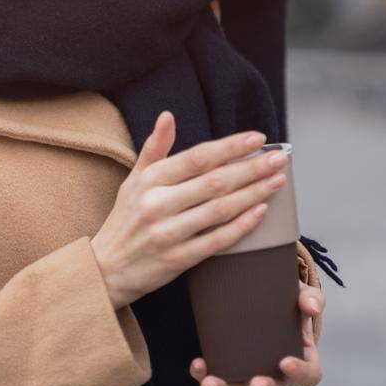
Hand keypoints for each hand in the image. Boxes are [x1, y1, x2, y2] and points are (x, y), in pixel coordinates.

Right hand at [90, 111, 290, 308]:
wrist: (106, 269)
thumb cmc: (124, 220)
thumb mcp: (133, 180)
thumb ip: (154, 148)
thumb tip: (168, 116)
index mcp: (149, 180)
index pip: (197, 157)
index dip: (230, 146)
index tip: (258, 139)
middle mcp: (157, 204)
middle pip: (214, 182)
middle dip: (252, 168)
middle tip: (280, 159)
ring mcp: (168, 234)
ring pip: (220, 209)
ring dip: (254, 194)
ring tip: (277, 181)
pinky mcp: (177, 260)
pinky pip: (217, 240)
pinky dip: (241, 226)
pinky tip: (261, 212)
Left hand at [188, 278, 323, 385]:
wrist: (265, 301)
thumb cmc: (290, 305)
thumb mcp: (303, 298)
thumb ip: (311, 299)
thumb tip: (311, 307)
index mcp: (303, 359)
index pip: (309, 375)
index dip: (299, 372)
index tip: (285, 362)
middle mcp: (278, 373)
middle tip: (255, 384)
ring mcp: (253, 373)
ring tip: (210, 383)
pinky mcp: (231, 369)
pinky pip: (219, 378)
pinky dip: (206, 374)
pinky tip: (197, 365)